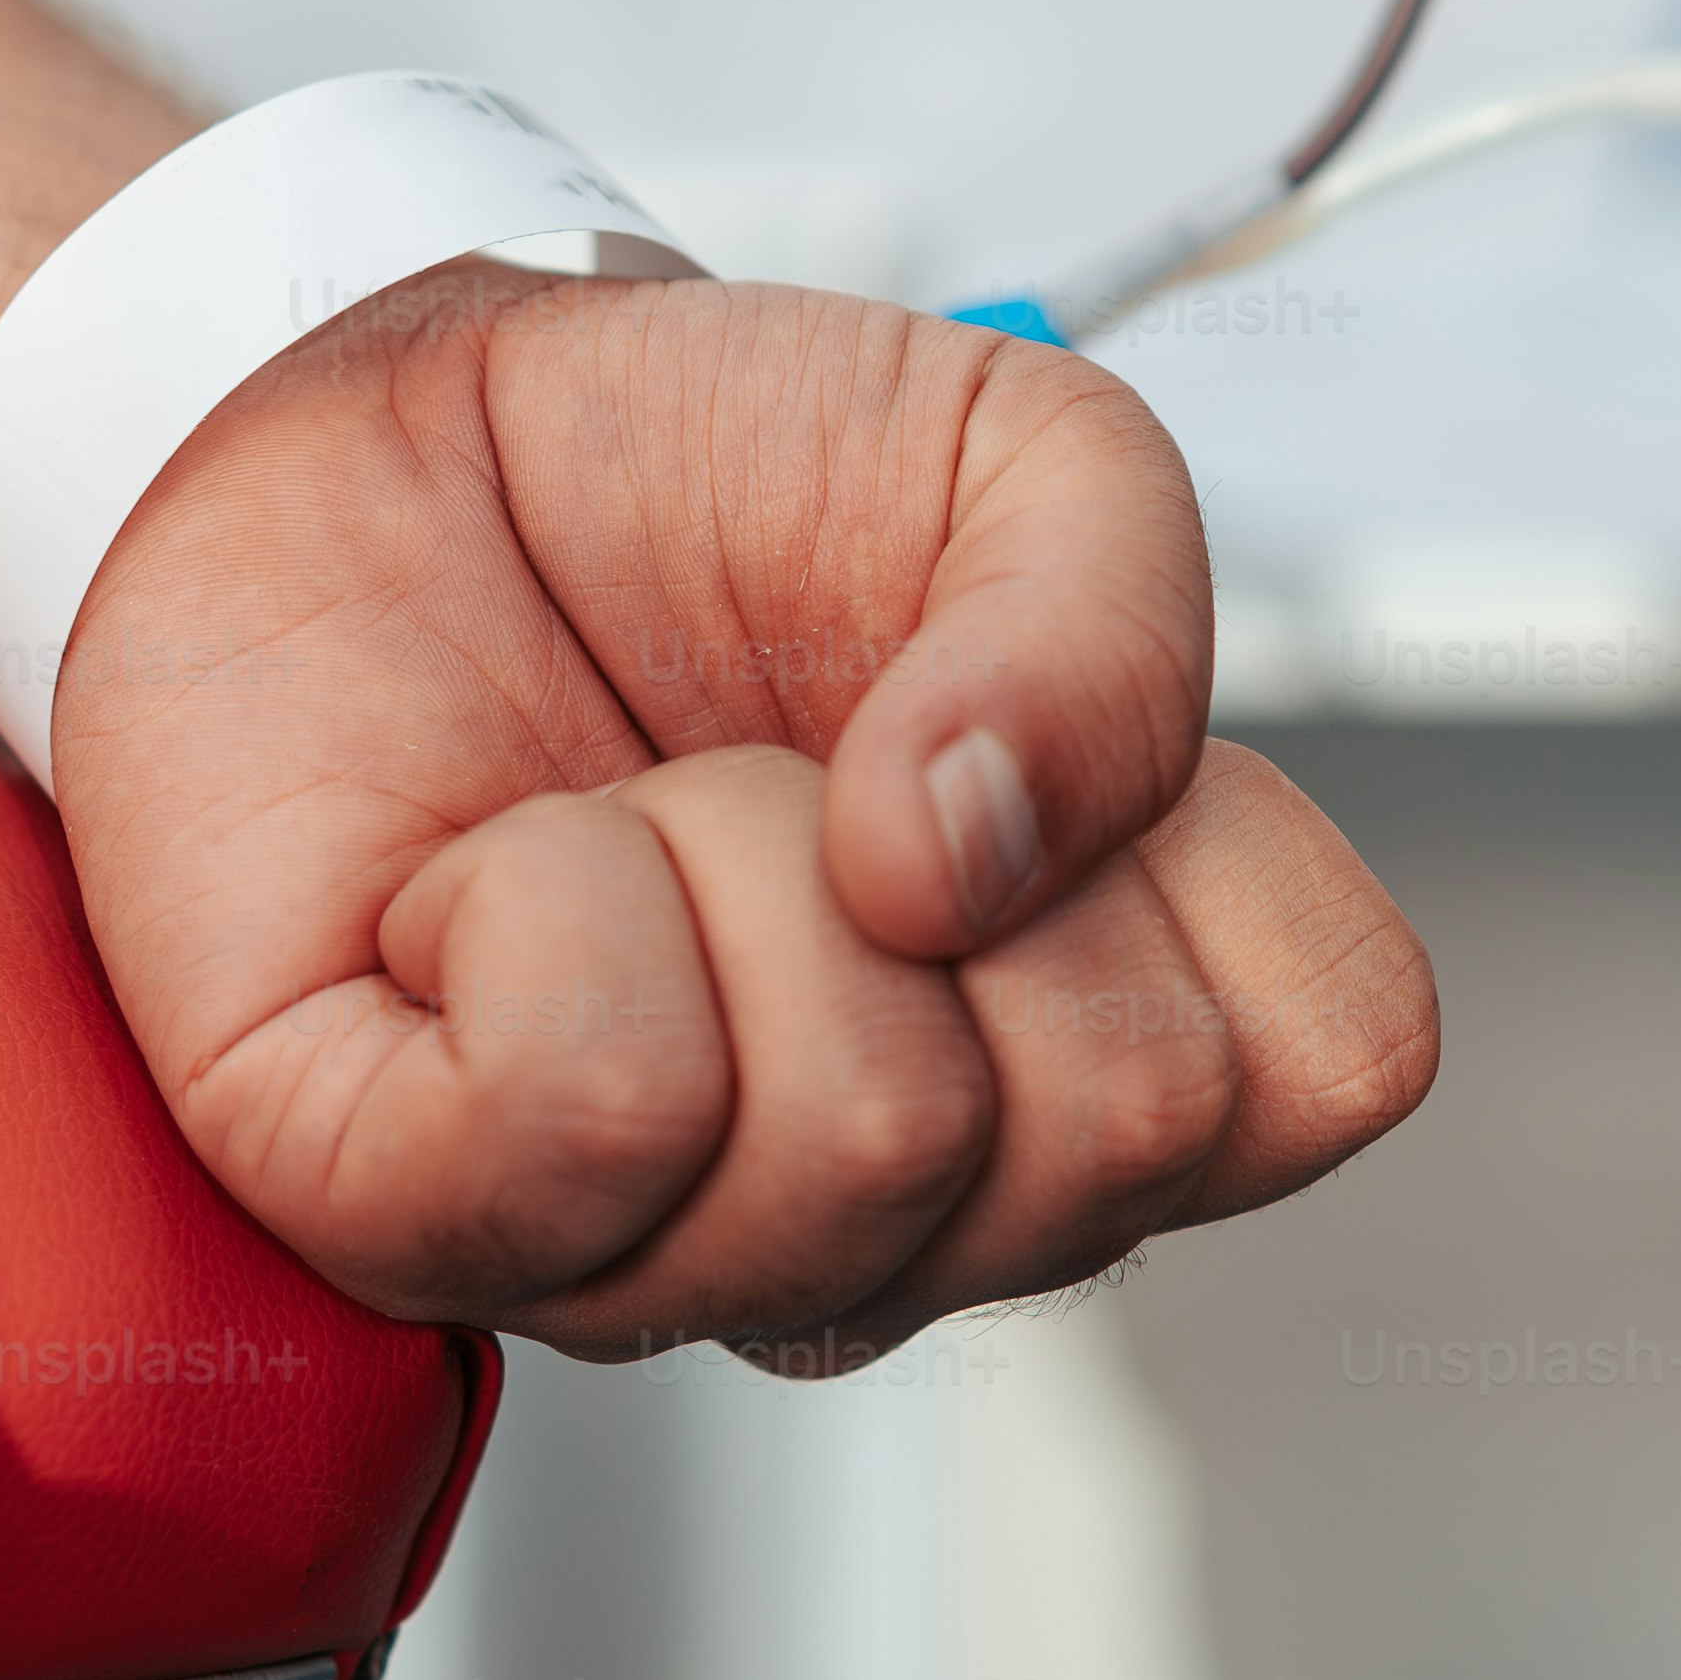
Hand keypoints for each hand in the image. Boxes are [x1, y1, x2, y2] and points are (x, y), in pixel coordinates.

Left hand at [51, 273, 1440, 1360]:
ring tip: (620, 810)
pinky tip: (480, 882)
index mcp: (1086, 1046)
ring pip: (858, 1135)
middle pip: (1105, 1125)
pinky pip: (588, 1119)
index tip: (1005, 719)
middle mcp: (906, 1208)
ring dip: (724, 856)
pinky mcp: (410, 1218)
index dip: (1194, 846)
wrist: (356, 429)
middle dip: (931, 835)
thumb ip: (1116, 616)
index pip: (1325, 1066)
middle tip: (785, 756)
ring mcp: (665, 1250)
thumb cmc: (687, 486)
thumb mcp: (1006, 448)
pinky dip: (545, 909)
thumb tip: (973, 851)